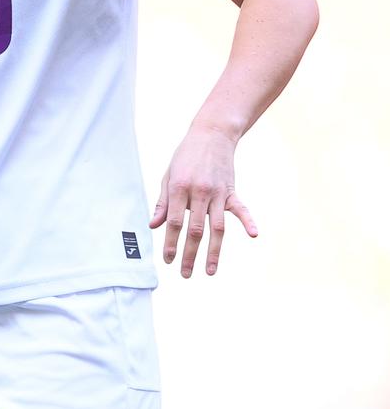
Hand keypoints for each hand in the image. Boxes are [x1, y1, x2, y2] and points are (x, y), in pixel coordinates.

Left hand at [149, 125, 257, 276]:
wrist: (211, 135)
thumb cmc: (185, 156)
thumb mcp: (168, 175)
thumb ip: (162, 202)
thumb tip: (153, 225)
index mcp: (179, 188)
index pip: (174, 222)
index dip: (170, 243)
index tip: (168, 260)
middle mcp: (199, 192)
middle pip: (195, 230)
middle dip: (189, 254)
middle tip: (185, 273)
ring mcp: (217, 192)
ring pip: (216, 227)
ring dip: (213, 251)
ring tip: (209, 271)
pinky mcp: (231, 190)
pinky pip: (241, 209)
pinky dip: (248, 221)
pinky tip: (253, 235)